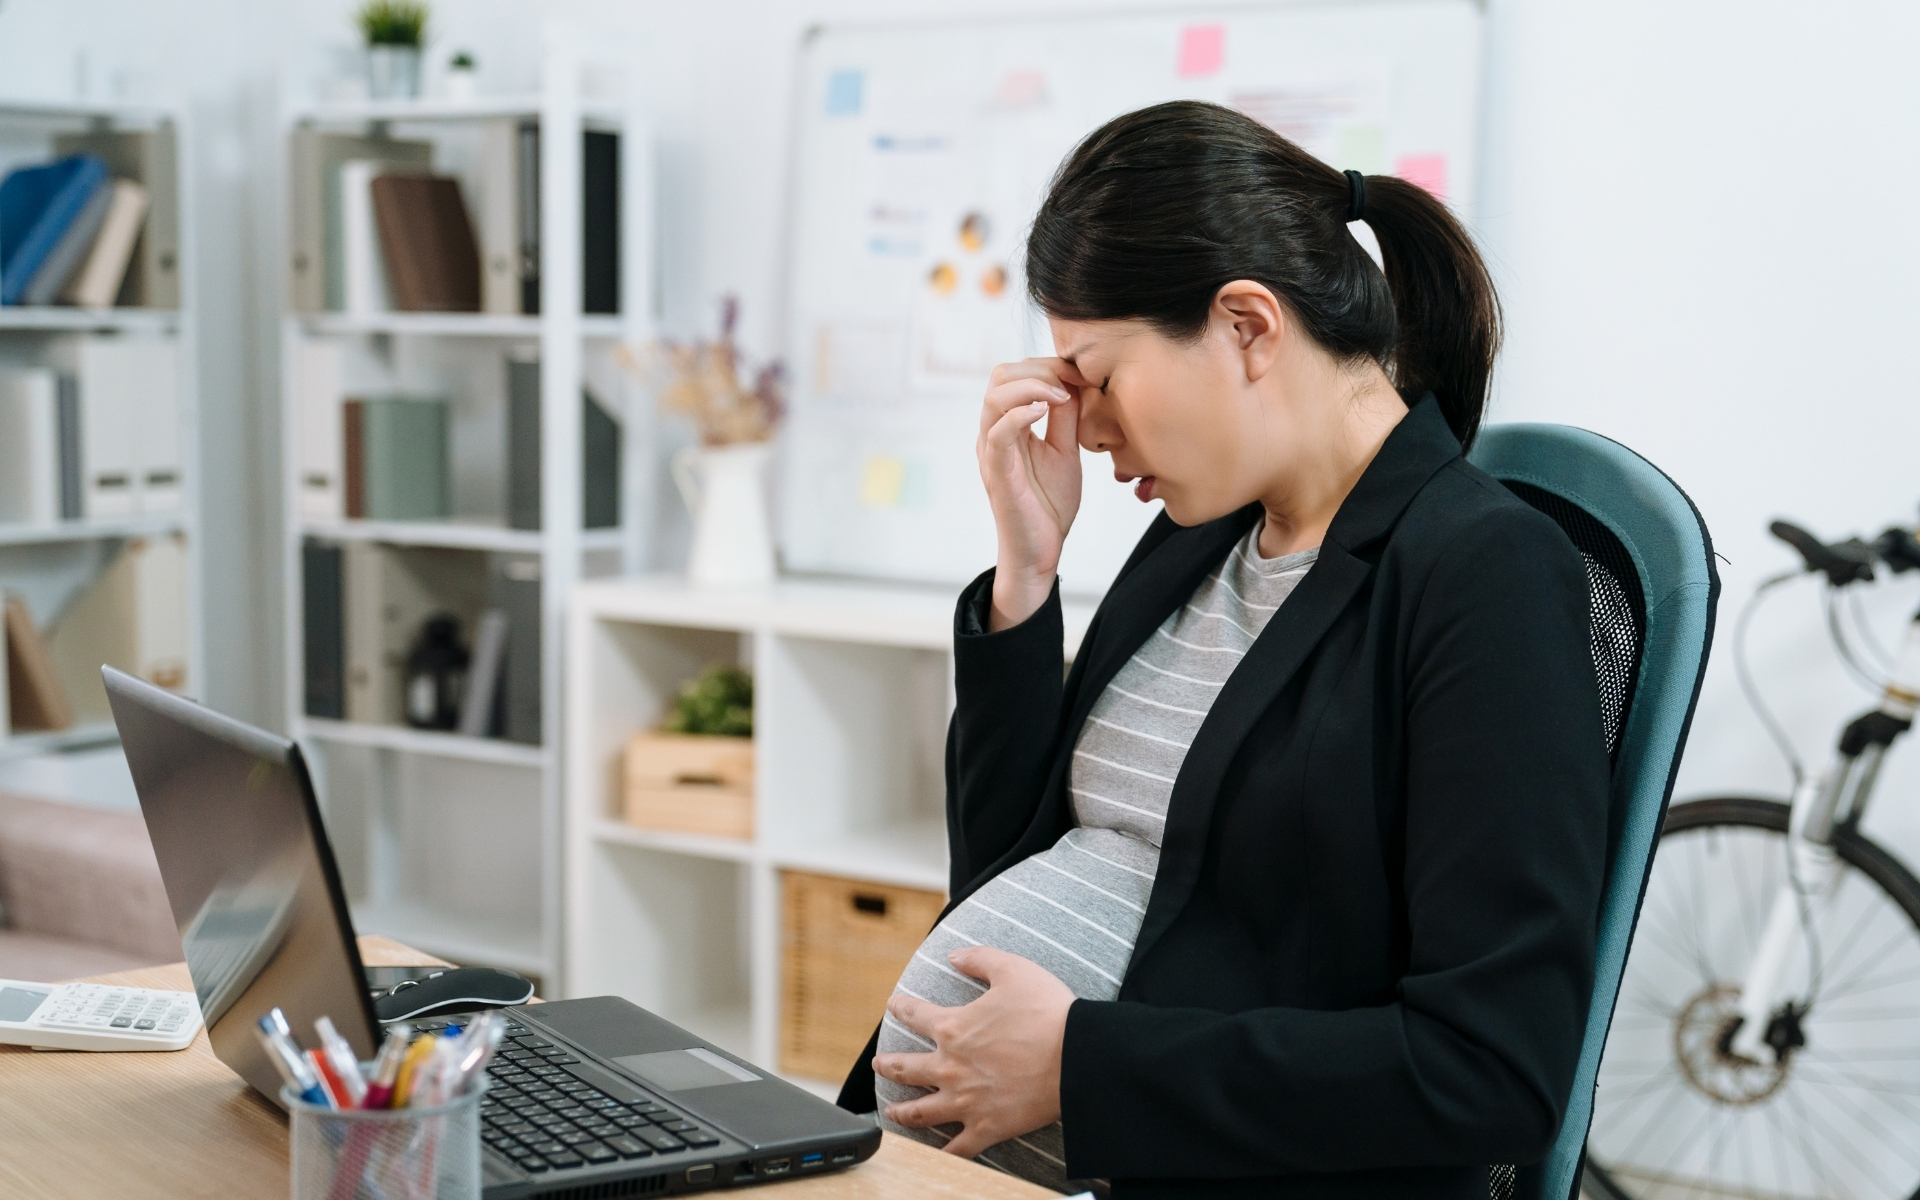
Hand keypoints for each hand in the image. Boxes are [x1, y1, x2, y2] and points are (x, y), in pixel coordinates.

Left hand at [872, 946, 1075, 1158]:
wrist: (1077, 1058)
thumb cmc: (1048, 1011)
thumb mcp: (1013, 969)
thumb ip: (980, 959)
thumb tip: (954, 955)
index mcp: (953, 1028)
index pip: (915, 1015)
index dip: (901, 1008)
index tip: (893, 1006)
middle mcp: (950, 1067)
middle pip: (906, 1068)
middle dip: (888, 1064)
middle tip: (878, 1063)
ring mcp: (965, 1101)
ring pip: (921, 1112)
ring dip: (901, 1111)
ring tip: (891, 1111)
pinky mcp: (986, 1128)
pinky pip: (957, 1149)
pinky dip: (942, 1154)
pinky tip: (933, 1155)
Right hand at [977, 358, 1086, 629]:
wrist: (1040, 550)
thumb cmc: (1048, 505)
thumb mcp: (1066, 451)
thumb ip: (1066, 418)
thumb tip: (1073, 382)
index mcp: (1008, 426)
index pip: (1016, 374)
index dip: (1049, 365)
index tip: (1082, 372)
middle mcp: (993, 433)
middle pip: (1000, 376)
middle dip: (1040, 369)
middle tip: (1073, 380)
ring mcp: (992, 451)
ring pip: (996, 397)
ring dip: (1033, 386)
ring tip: (1062, 396)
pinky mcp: (997, 471)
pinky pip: (998, 432)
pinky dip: (1020, 412)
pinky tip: (1045, 410)